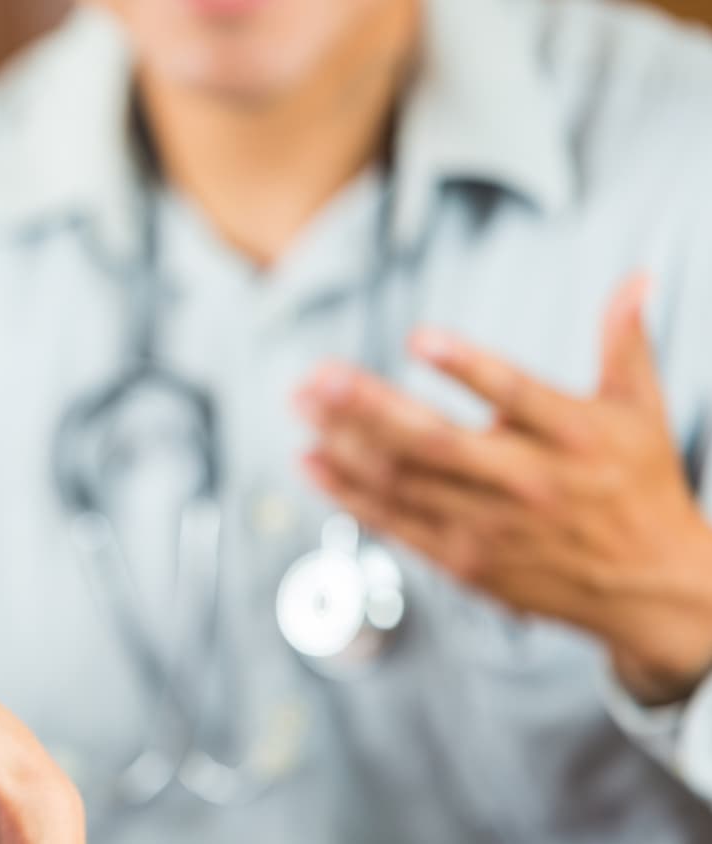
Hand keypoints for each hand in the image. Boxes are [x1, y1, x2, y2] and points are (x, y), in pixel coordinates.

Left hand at [296, 275, 711, 704]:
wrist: (653, 590)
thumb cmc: (640, 486)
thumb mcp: (642, 412)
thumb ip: (625, 343)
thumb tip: (634, 278)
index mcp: (573, 437)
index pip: (516, 394)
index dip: (468, 367)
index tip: (419, 338)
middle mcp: (528, 482)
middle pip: (436, 442)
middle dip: (368, 408)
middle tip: (317, 375)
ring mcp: (492, 526)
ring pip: (403, 482)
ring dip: (343, 444)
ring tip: (300, 406)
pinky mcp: (466, 562)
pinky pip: (395, 524)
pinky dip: (347, 495)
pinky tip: (310, 463)